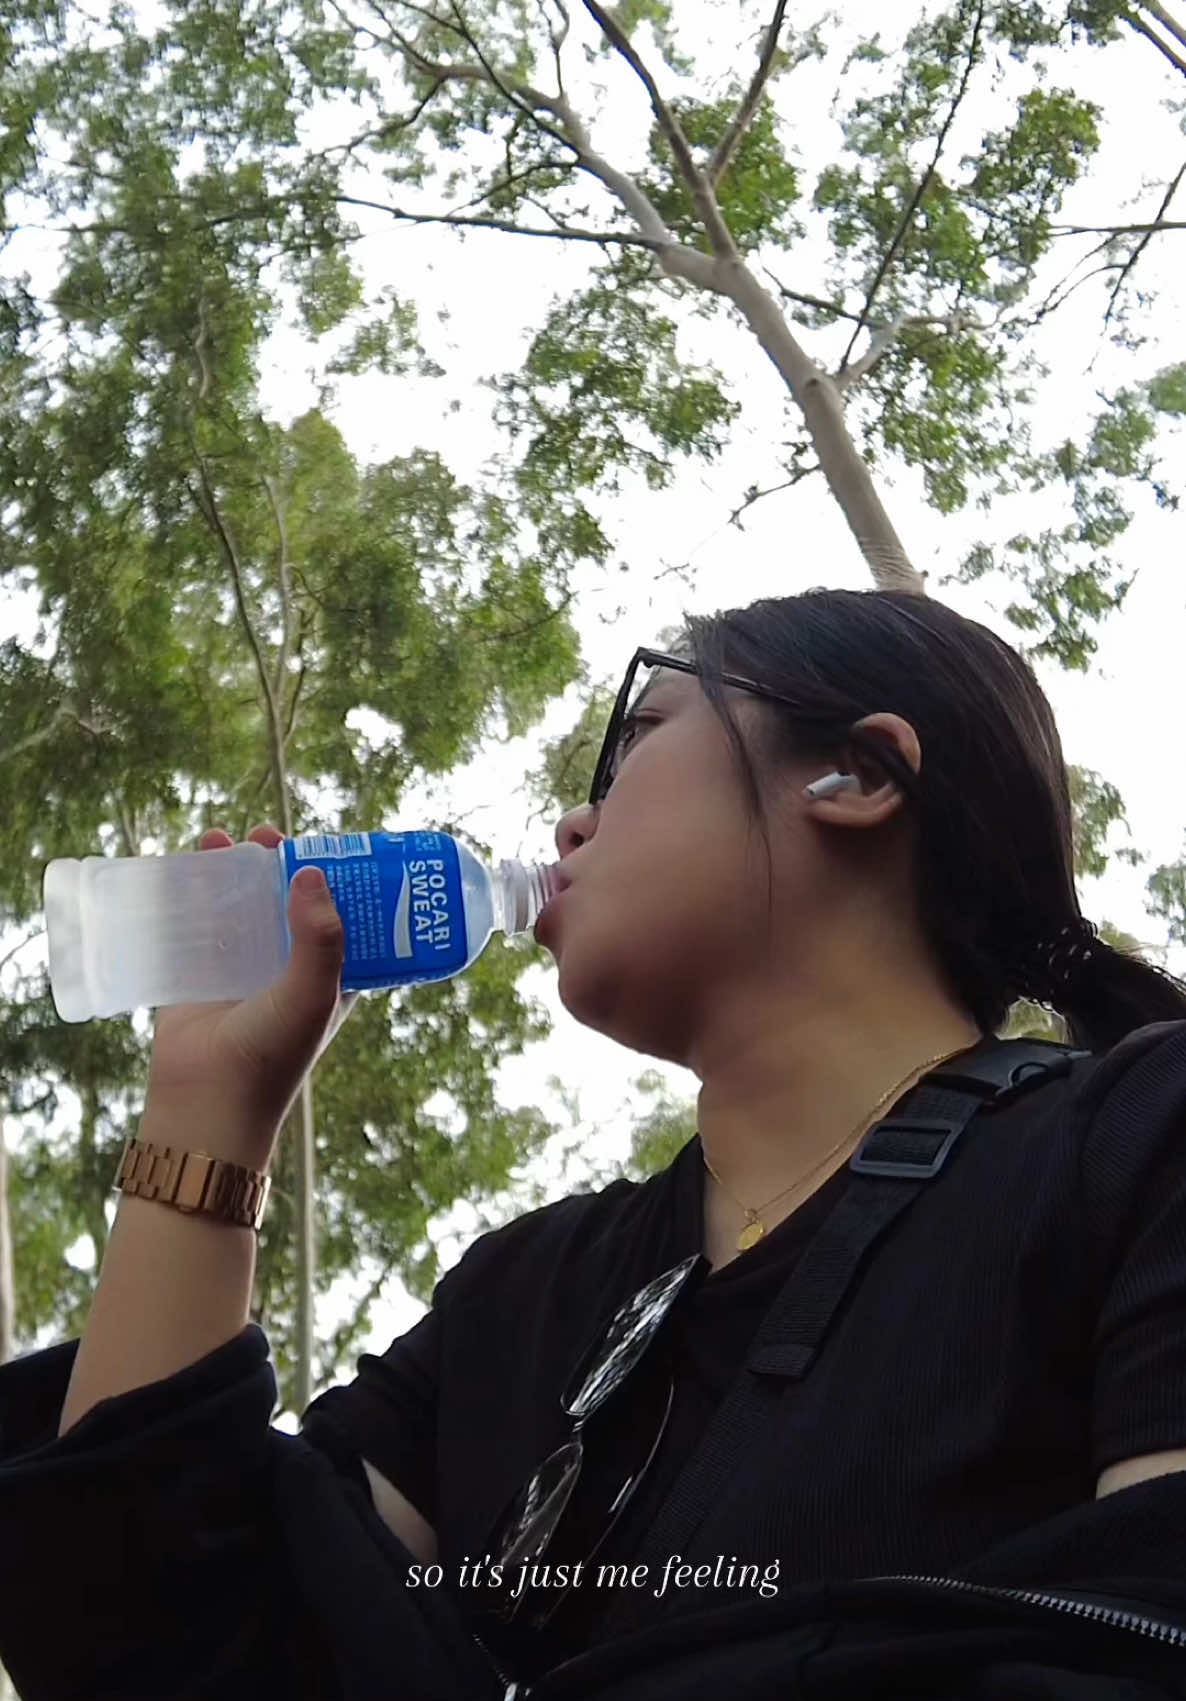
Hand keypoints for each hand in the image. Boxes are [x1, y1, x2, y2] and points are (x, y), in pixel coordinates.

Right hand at [143, 824, 359, 1147]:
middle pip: (292, 901)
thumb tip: (312, 873)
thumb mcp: (312, 994)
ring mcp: (246, 967)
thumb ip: (321, 938)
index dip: (345, 881)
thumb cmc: (273, 1056)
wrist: (207, 1102)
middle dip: (285, 865)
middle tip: (273, 837)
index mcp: (333, 975)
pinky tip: (192, 860)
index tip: (336, 845)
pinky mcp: (202, 970)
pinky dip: (197, 889)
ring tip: (231, 838)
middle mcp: (291, 966)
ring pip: (246, 905)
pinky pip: (201, 921)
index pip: (348, 917)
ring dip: (239, 869)